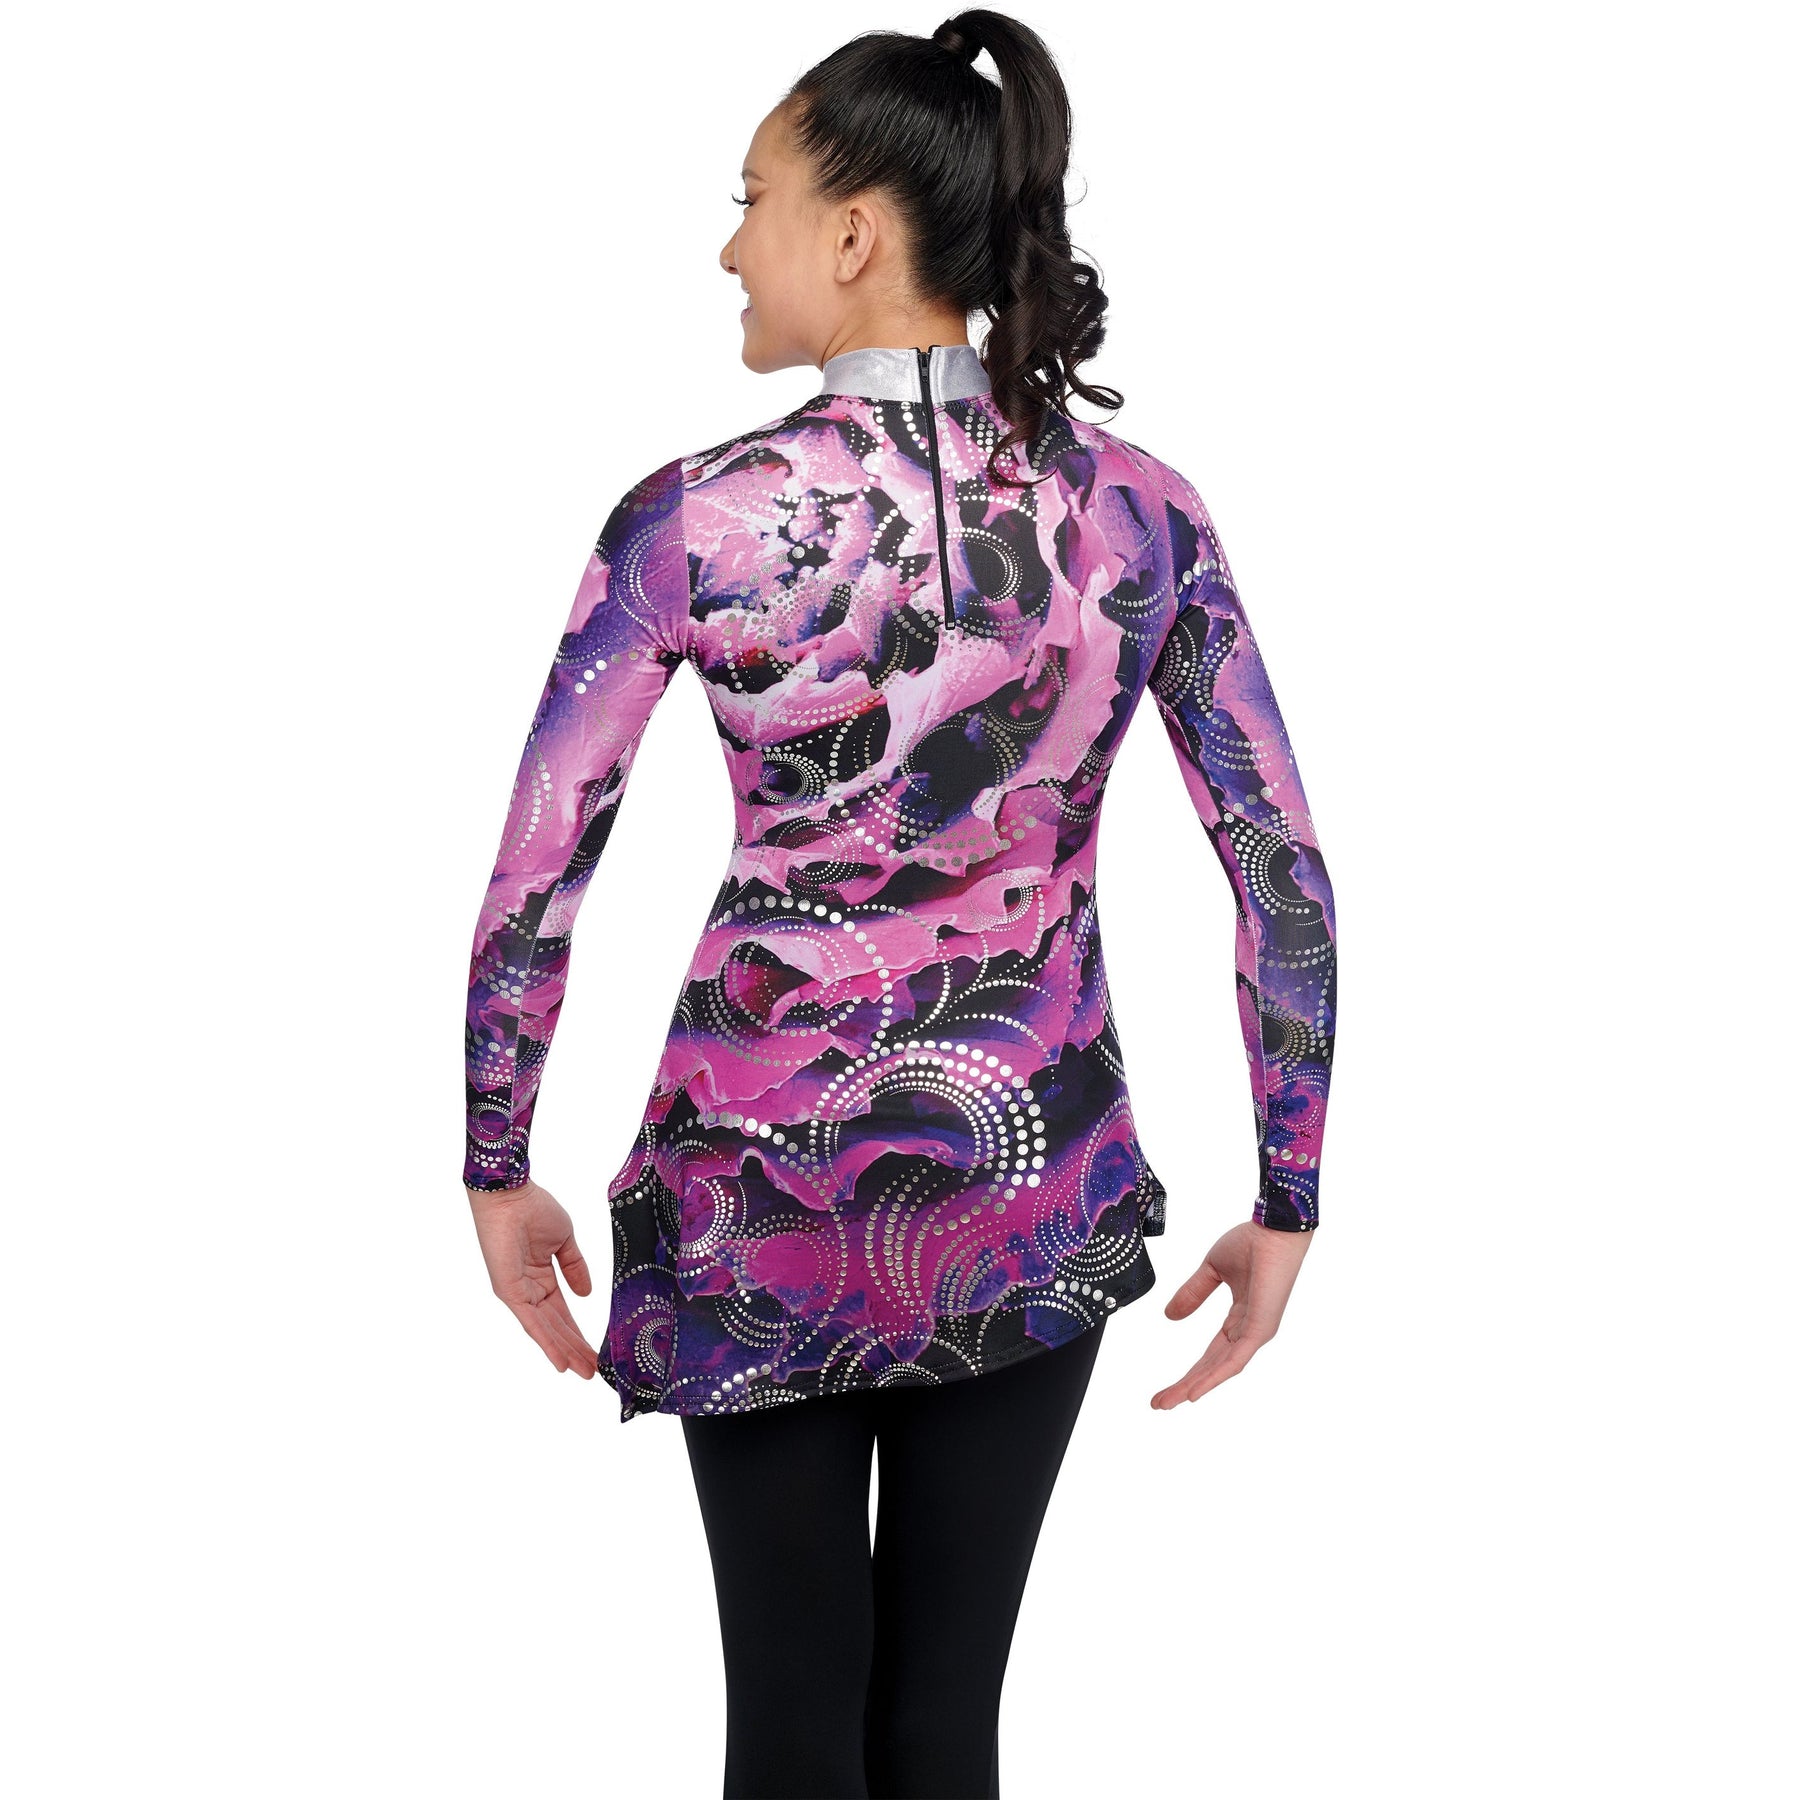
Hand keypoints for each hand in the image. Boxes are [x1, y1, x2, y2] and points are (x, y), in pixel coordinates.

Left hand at [465, 1179, 598, 1378]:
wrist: (511, 1194)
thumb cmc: (533, 1208)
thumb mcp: (564, 1241)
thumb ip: (575, 1268)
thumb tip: (586, 1294)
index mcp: (540, 1277)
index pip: (562, 1312)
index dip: (578, 1332)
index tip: (596, 1351)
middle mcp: (528, 1290)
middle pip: (555, 1327)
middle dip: (575, 1349)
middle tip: (594, 1372)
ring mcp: (518, 1293)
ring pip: (545, 1330)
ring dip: (565, 1352)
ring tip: (585, 1372)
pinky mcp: (510, 1292)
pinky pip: (531, 1322)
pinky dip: (547, 1343)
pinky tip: (560, 1362)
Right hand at [1150, 1219, 1312, 1408]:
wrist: (1273, 1228)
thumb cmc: (1253, 1243)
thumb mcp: (1211, 1270)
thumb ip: (1192, 1294)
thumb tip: (1169, 1316)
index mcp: (1240, 1317)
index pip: (1211, 1353)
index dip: (1188, 1371)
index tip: (1165, 1386)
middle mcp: (1249, 1330)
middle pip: (1212, 1366)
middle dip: (1185, 1385)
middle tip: (1159, 1403)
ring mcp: (1256, 1332)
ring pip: (1221, 1368)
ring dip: (1194, 1386)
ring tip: (1168, 1402)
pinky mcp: (1260, 1329)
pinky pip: (1234, 1360)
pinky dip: (1213, 1377)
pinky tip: (1195, 1391)